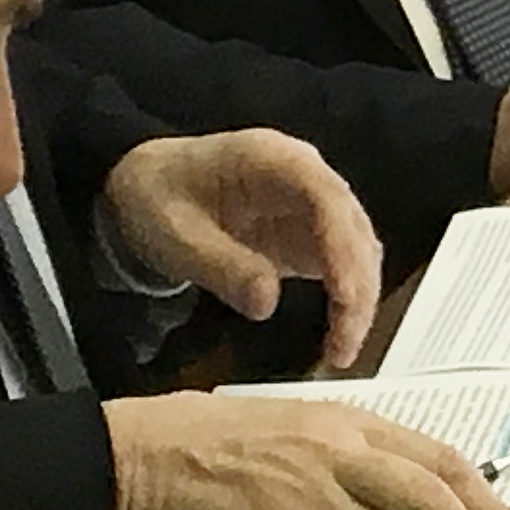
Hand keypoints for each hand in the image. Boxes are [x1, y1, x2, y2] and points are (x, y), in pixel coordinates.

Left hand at [97, 130, 383, 372]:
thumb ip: (222, 266)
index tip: (344, 295)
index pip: (324, 195)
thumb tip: (267, 305)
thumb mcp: (175, 235)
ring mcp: (311, 204)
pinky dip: (347, 299)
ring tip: (342, 350)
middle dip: (357, 285)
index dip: (341, 244)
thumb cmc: (158, 198)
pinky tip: (339, 334)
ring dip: (358, 298)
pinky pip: (342, 263)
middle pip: (351, 225)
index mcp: (271, 159)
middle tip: (345, 344)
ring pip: (356, 247)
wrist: (150, 185)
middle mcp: (305, 175)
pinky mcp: (309, 233)